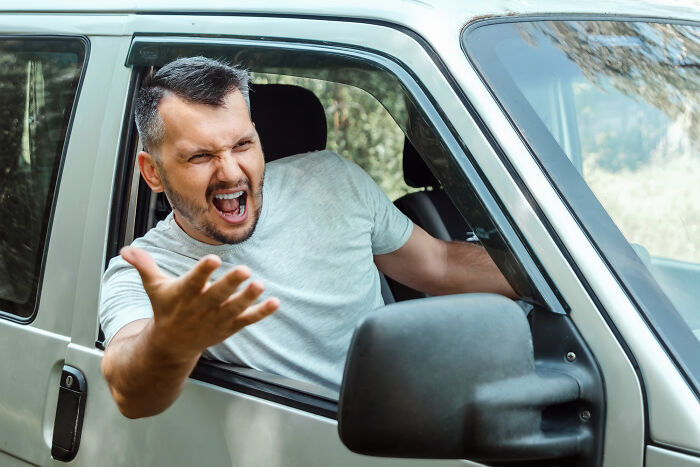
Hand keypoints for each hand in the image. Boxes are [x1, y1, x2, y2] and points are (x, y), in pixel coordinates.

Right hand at [120, 246, 278, 359]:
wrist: (171, 346)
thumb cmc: (165, 310)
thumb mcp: (153, 287)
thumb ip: (144, 266)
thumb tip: (126, 249)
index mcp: (184, 295)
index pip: (193, 281)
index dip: (203, 271)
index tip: (213, 259)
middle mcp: (201, 307)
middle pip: (217, 295)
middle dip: (230, 284)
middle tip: (245, 271)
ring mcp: (217, 319)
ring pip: (235, 308)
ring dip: (249, 298)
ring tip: (260, 284)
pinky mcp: (229, 327)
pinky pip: (247, 320)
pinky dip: (261, 313)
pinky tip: (275, 303)